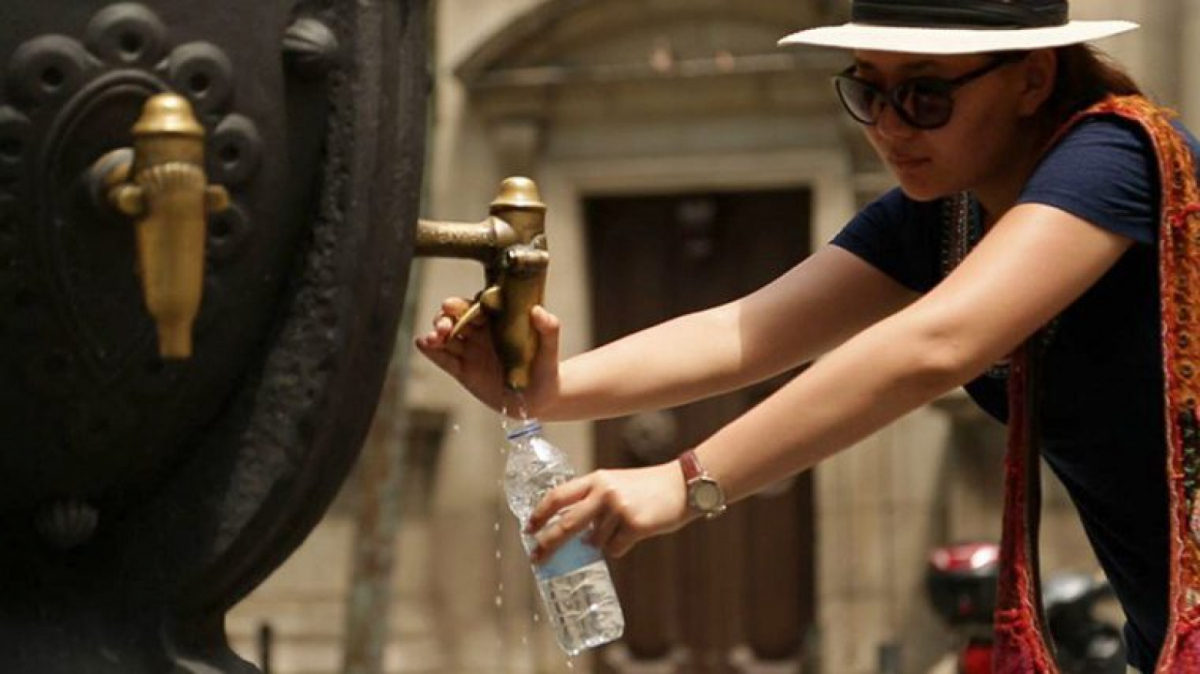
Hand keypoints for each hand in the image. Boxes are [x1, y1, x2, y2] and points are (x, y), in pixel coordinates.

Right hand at [414, 298, 561, 416]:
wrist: (540, 398)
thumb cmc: (546, 369)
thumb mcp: (550, 349)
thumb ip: (549, 330)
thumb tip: (539, 311)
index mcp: (498, 321)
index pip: (476, 306)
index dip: (464, 305)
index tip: (455, 305)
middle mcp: (480, 333)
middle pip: (456, 319)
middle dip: (446, 318)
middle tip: (444, 325)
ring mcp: (470, 351)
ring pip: (447, 338)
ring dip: (436, 334)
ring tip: (433, 338)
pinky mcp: (463, 371)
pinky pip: (445, 359)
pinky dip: (432, 352)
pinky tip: (422, 343)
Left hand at [526, 462, 694, 560]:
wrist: (683, 485)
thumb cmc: (647, 488)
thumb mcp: (615, 484)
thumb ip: (593, 501)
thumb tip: (573, 535)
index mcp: (596, 479)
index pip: (558, 496)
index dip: (540, 513)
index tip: (529, 528)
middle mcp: (604, 492)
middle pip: (566, 524)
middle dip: (548, 544)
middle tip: (537, 558)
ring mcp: (619, 509)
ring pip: (595, 542)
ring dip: (604, 542)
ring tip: (625, 525)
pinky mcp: (635, 525)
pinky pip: (615, 549)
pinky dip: (621, 546)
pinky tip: (636, 532)